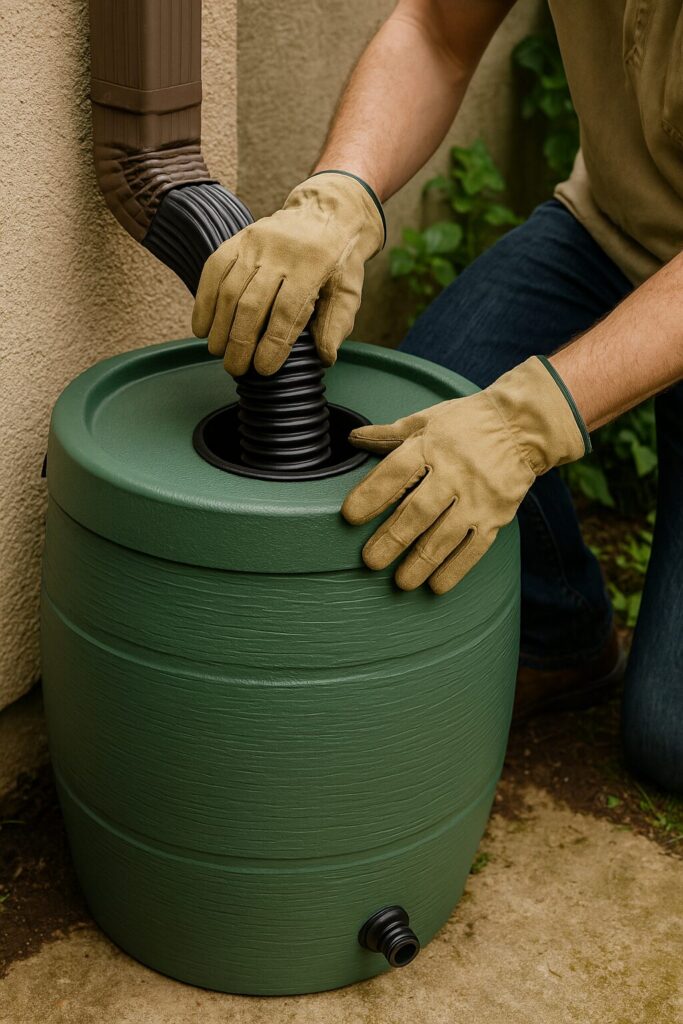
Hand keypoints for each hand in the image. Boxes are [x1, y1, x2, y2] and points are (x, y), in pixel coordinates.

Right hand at [192, 172, 383, 376]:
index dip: (273, 343)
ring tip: (217, 352)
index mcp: (313, 265)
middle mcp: (280, 251)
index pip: (287, 310)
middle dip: (240, 341)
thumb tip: (325, 357)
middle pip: (252, 303)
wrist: (326, 212)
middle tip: (235, 368)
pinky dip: (204, 301)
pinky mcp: (238, 239)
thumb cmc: (338, 261)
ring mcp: (255, 242)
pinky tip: (201, 327)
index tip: (263, 369)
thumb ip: (337, 322)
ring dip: (219, 326)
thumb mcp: (349, 289)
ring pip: (229, 289)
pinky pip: (214, 270)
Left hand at [342, 356, 588, 593]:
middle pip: (418, 511)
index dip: (371, 495)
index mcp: (431, 446)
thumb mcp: (427, 420)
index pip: (395, 473)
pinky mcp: (496, 516)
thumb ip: (390, 436)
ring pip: (445, 535)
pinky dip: (456, 568)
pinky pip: (475, 547)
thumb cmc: (468, 423)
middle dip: (392, 538)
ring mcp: (477, 497)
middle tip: (371, 560)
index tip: (351, 516)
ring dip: (421, 561)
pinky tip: (436, 585)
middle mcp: (454, 473)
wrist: (523, 426)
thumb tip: (353, 438)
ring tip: (401, 582)